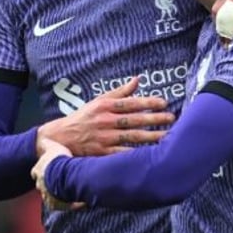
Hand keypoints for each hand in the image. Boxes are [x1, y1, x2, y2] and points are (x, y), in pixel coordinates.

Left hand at [31, 139, 84, 210]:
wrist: (65, 174)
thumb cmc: (59, 160)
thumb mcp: (53, 147)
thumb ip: (47, 143)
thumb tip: (44, 139)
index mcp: (37, 171)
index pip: (35, 172)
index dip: (40, 171)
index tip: (47, 170)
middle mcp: (40, 185)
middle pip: (41, 185)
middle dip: (48, 184)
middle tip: (57, 181)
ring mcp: (46, 195)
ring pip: (50, 196)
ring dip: (57, 194)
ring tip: (68, 192)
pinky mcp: (54, 205)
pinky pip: (60, 205)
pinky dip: (66, 203)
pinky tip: (76, 201)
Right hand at [37, 77, 173, 156]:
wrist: (60, 137)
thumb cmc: (83, 117)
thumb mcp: (98, 100)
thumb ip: (119, 92)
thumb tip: (137, 79)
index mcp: (105, 106)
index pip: (131, 103)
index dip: (148, 102)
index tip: (164, 103)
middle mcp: (105, 120)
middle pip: (134, 119)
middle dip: (154, 119)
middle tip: (172, 118)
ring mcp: (104, 137)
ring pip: (131, 136)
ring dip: (151, 136)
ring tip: (167, 135)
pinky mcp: (102, 153)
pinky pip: (122, 153)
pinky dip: (136, 153)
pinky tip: (150, 153)